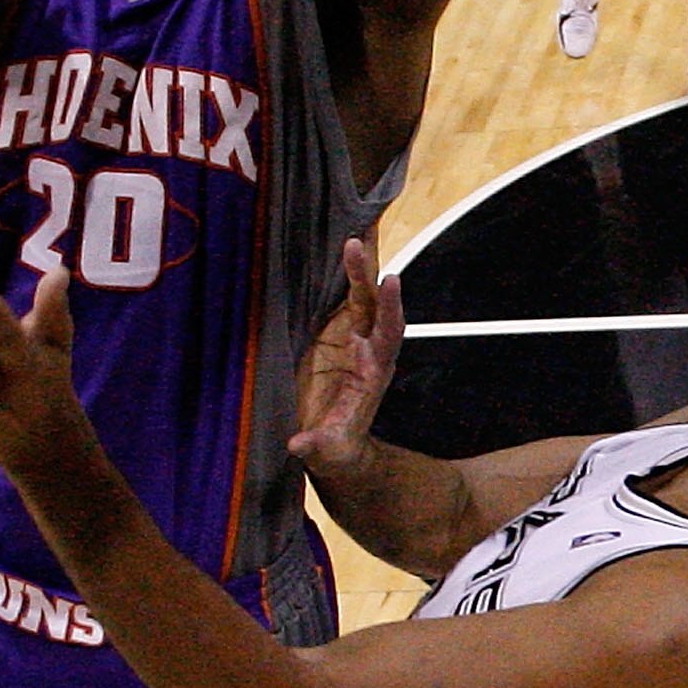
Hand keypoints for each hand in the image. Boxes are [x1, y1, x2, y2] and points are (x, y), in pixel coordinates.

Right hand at [289, 236, 404, 469]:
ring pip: (356, 298)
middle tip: (354, 243)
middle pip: (371, 306)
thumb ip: (315, 445)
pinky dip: (336, 279)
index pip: (388, 335)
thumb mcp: (327, 450)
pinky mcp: (331, 337)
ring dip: (353, 270)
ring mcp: (350, 339)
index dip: (390, 309)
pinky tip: (331, 252)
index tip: (390, 281)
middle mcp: (366, 349)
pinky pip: (337, 302)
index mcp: (373, 372)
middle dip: (365, 276)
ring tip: (349, 237)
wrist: (334, 445)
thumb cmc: (336, 447)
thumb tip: (297, 446)